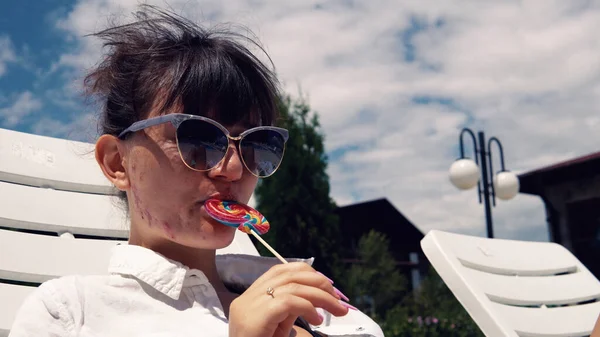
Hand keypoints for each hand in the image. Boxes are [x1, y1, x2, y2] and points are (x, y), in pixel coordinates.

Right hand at [228, 262, 349, 336]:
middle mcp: (248, 297)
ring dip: (321, 296)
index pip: (280, 271)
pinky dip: (308, 308)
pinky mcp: (258, 315)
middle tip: (337, 298)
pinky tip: (317, 320)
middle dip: (318, 282)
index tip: (325, 286)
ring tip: (336, 310)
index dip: (306, 274)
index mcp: (251, 296)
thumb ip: (290, 309)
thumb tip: (316, 298)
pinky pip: (289, 302)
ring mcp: (250, 305)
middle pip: (289, 275)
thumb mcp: (278, 326)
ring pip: (293, 286)